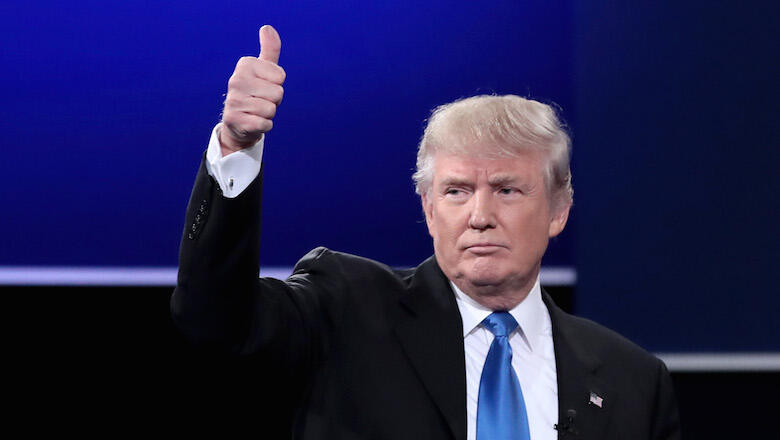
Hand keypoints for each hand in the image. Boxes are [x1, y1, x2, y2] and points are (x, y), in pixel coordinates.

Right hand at [219, 25, 285, 155]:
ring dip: (269, 114)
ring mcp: (233, 101)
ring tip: (256, 111)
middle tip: (261, 101)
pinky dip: (264, 126)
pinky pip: (265, 124)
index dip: (277, 85)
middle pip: (278, 93)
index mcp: (245, 65)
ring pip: (271, 109)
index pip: (281, 76)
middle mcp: (235, 80)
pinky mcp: (235, 120)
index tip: (265, 87)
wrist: (239, 122)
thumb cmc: (256, 92)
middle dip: (274, 101)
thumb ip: (269, 49)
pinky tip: (253, 122)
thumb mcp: (263, 70)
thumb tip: (267, 27)